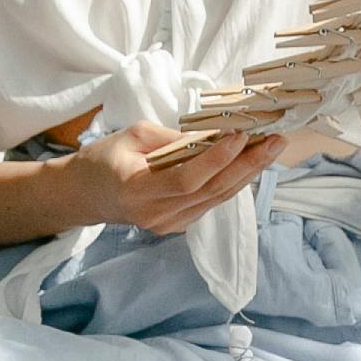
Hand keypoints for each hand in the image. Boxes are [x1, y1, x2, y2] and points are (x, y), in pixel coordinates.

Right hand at [80, 116, 285, 234]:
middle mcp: (157, 215)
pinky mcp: (178, 225)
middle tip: (275, 141)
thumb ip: (172, 139)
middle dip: (247, 164)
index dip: (216, 160)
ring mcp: (169, 225)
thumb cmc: (104, 160)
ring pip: (217, 198)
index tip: (240, 136)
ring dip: (247, 173)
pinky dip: (232, 181)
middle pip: (211, 191)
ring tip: (271, 148)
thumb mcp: (132, 136)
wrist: (85, 195)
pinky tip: (250, 163)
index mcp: (138, 192)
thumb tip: (213, 136)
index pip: (186, 179)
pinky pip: (211, 202)